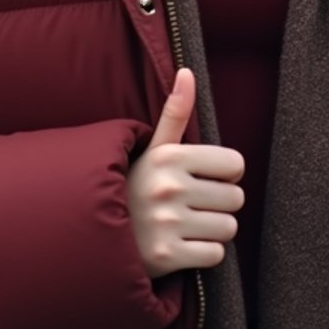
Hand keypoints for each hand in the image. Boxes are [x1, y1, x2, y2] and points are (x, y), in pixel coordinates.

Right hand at [127, 68, 245, 278]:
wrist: (93, 233)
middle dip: (219, 204)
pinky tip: (182, 245)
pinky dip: (203, 254)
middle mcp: (169, 188)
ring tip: (186, 225)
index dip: (224, 174)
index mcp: (170, 157)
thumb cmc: (134, 186)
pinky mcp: (166, 257)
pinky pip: (215, 255)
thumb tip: (188, 70)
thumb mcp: (151, 147)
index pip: (235, 165)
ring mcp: (167, 224)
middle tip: (193, 205)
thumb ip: (175, 112)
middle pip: (235, 199)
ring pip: (228, 228)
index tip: (204, 178)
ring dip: (212, 230)